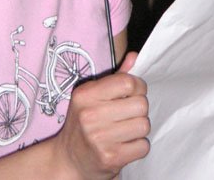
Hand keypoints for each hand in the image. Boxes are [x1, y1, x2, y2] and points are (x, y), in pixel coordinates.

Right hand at [55, 52, 149, 178]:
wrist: (69, 159)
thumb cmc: (84, 122)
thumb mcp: (92, 96)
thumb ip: (115, 76)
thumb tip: (134, 55)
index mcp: (85, 94)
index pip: (127, 82)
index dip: (137, 87)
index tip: (132, 93)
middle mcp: (90, 114)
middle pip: (140, 104)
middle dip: (139, 108)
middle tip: (128, 113)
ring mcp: (100, 138)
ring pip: (144, 125)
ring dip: (139, 128)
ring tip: (126, 129)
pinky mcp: (110, 158)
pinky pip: (143, 146)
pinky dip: (138, 145)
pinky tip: (125, 143)